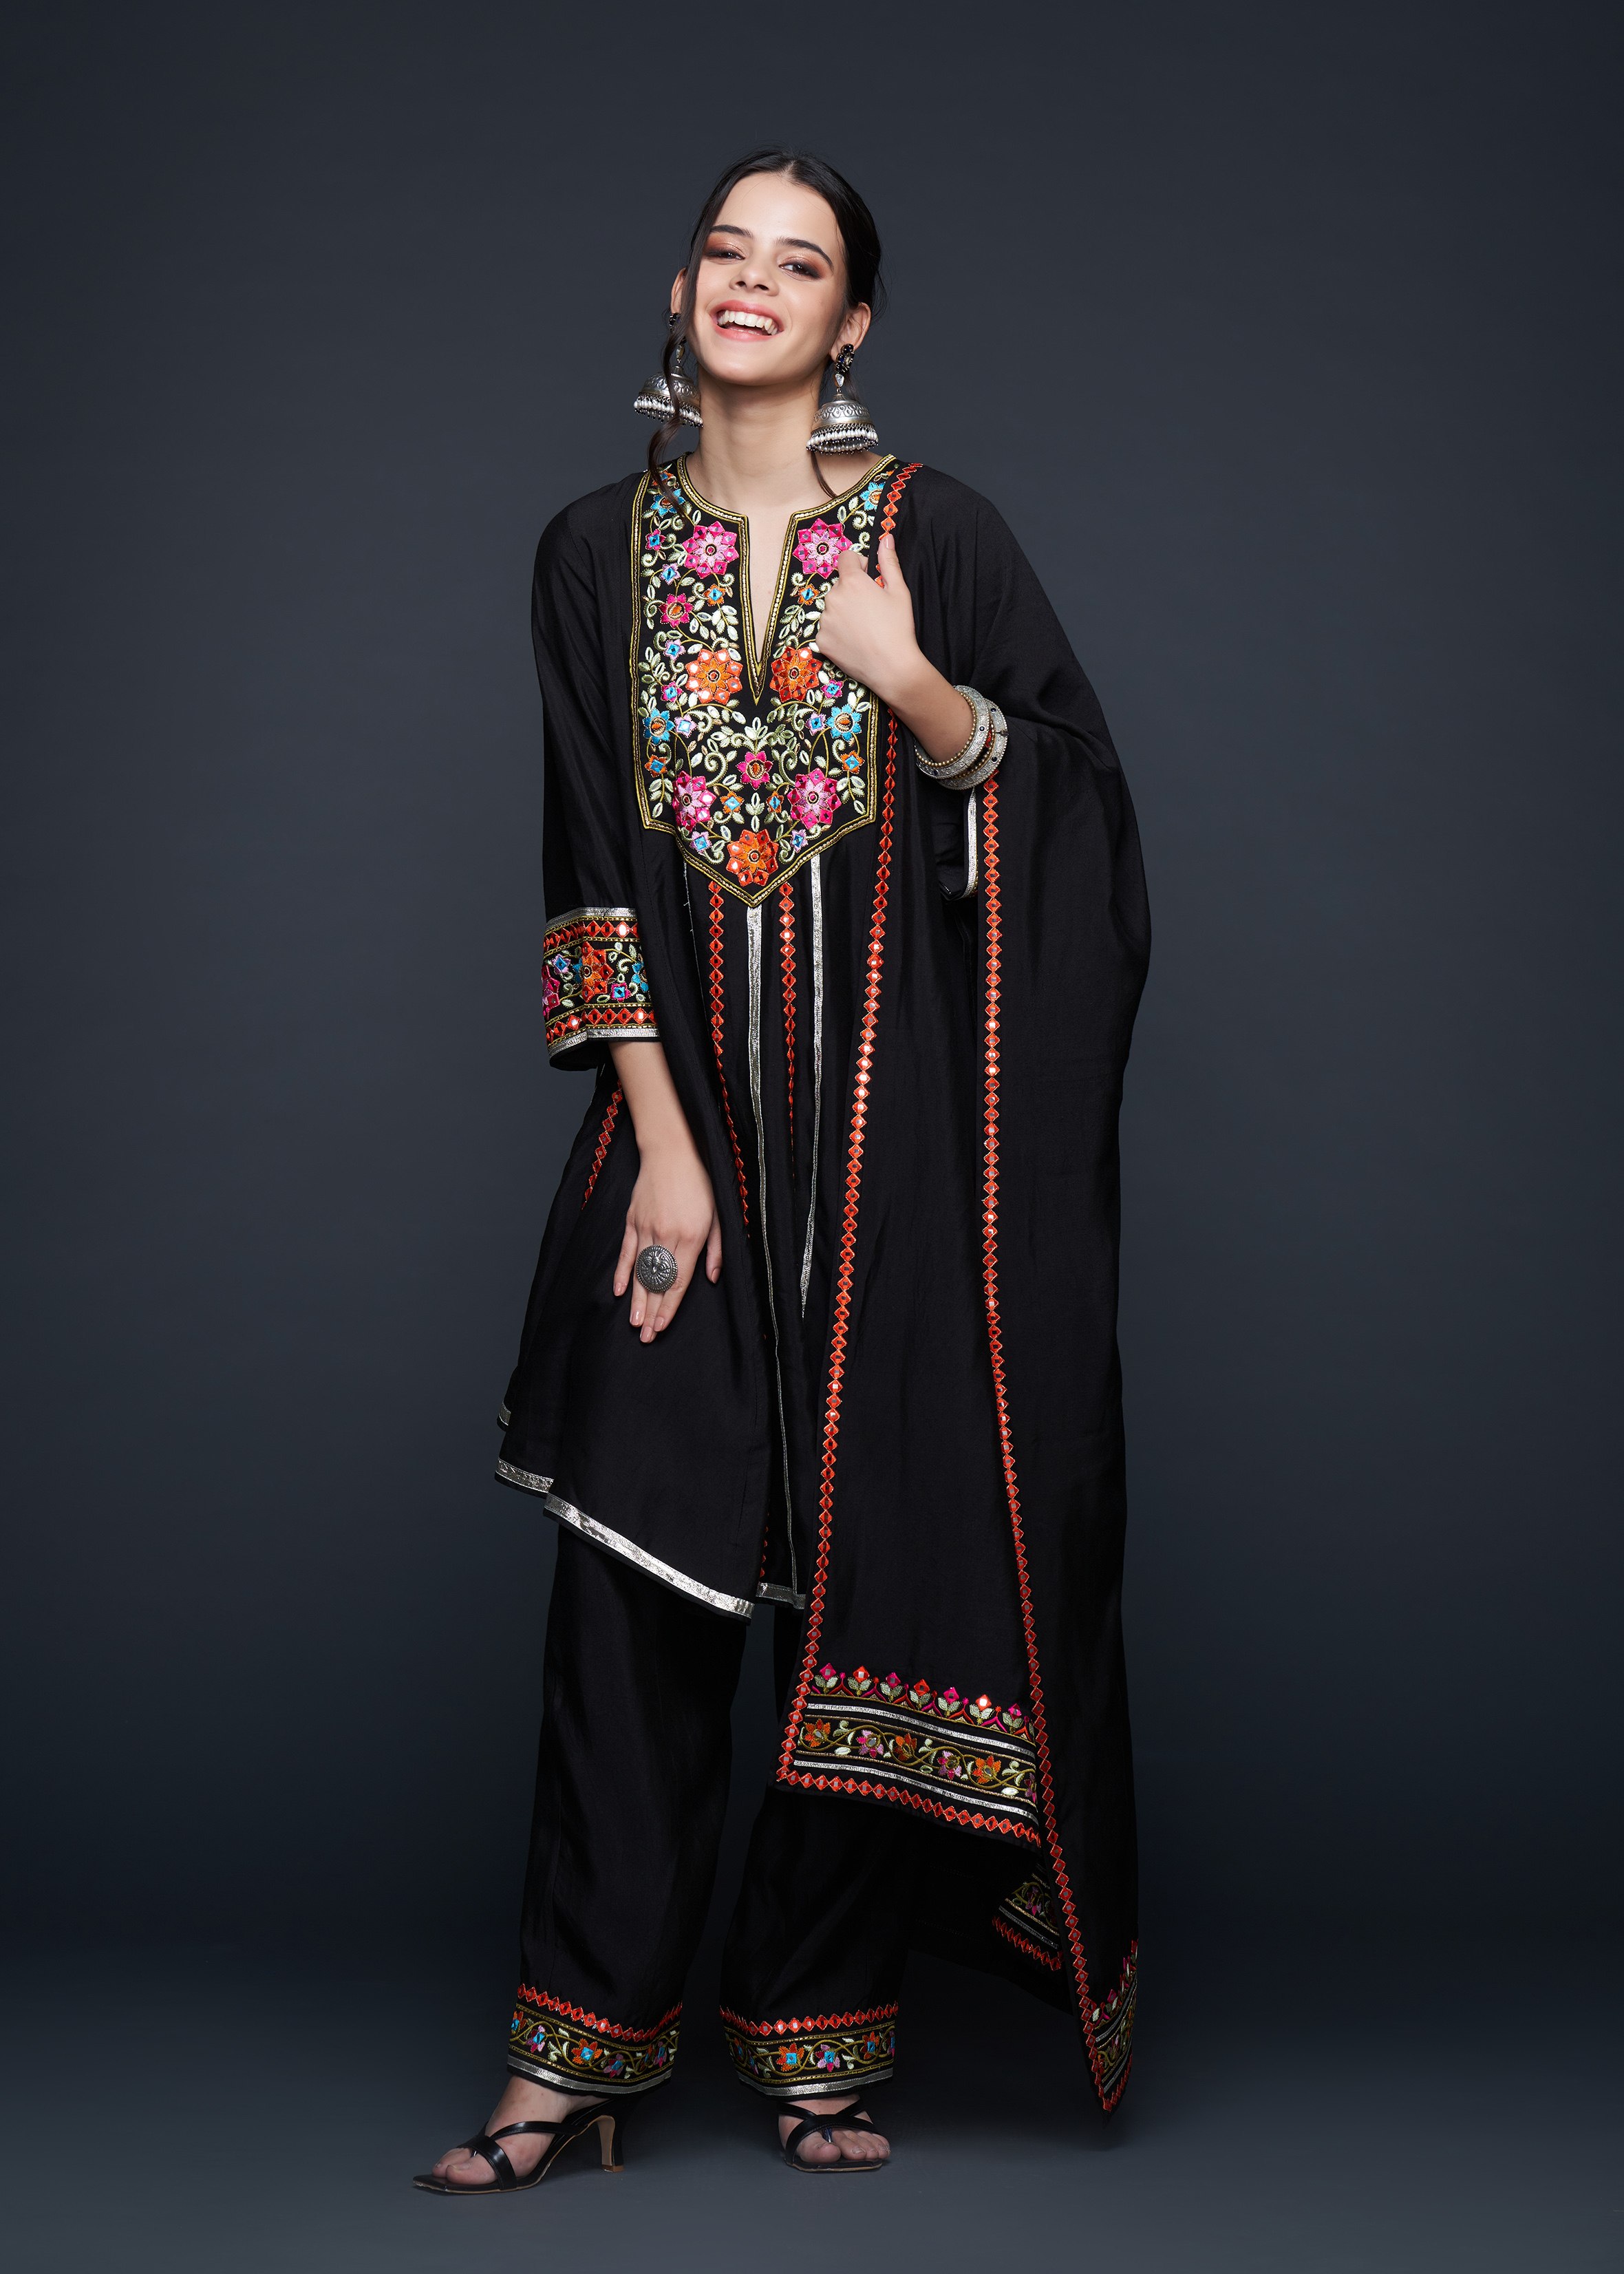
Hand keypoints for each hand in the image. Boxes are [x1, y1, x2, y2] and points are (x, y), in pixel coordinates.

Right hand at [613, 1142, 721, 1343]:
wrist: (673, 1150)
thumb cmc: (702, 1182)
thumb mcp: (720, 1215)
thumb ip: (716, 1250)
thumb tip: (711, 1279)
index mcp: (691, 1237)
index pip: (678, 1282)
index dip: (669, 1309)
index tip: (661, 1328)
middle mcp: (666, 1236)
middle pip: (657, 1283)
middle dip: (652, 1312)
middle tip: (645, 1337)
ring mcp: (646, 1228)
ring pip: (641, 1271)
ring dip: (637, 1300)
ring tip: (634, 1323)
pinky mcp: (633, 1220)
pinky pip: (627, 1252)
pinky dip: (623, 1273)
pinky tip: (620, 1292)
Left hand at [813, 533, 923, 710]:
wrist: (892, 667)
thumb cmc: (899, 627)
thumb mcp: (899, 591)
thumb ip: (889, 562)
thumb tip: (886, 537)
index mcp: (852, 582)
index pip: (845, 558)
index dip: (859, 565)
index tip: (870, 578)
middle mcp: (833, 598)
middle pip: (840, 585)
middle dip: (852, 592)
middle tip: (871, 610)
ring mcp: (824, 621)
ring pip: (833, 608)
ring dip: (844, 612)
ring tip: (864, 629)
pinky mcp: (821, 641)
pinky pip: (827, 629)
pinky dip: (838, 633)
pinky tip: (854, 641)